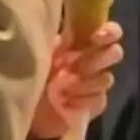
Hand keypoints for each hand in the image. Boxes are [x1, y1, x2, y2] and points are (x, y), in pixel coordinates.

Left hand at [29, 23, 123, 139]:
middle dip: (96, 60)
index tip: (96, 37)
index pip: (111, 32)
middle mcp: (93, 61)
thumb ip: (61, 42)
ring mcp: (95, 84)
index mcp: (82, 43)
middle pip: (115, 53)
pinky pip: (99, 99)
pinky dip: (82, 100)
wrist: (24, 108)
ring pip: (106, 78)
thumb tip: (74, 32)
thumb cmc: (30, 74)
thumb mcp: (42, 52)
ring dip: (84, 83)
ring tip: (62, 88)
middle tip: (75, 67)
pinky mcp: (94, 105)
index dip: (110, 32)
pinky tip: (66, 102)